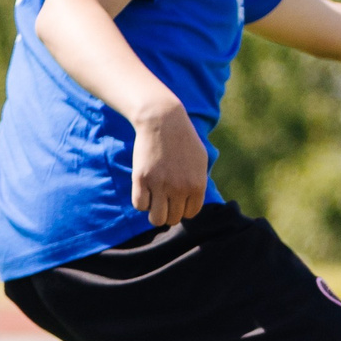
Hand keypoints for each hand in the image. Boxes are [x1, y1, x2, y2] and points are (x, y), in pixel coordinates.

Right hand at [129, 99, 208, 226]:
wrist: (163, 121)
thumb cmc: (183, 140)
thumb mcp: (201, 161)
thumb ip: (199, 183)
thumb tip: (192, 205)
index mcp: (197, 185)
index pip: (190, 213)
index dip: (182, 208)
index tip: (177, 198)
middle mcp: (180, 188)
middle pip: (173, 218)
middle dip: (168, 211)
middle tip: (163, 198)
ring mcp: (160, 185)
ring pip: (156, 219)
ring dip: (154, 212)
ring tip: (154, 199)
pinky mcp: (142, 179)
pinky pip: (140, 205)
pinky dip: (142, 202)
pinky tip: (144, 191)